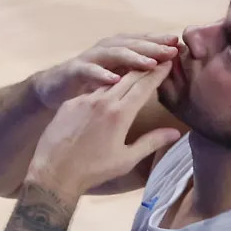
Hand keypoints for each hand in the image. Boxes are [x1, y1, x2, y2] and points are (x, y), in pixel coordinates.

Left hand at [27, 63, 181, 195]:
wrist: (54, 173)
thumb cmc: (93, 170)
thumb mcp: (126, 159)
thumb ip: (151, 142)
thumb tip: (176, 132)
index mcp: (120, 114)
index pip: (144, 85)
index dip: (158, 72)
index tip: (169, 62)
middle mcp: (103, 100)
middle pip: (129, 76)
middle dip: (145, 66)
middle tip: (158, 57)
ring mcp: (84, 100)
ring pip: (109, 81)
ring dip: (125, 73)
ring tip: (136, 68)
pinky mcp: (69, 103)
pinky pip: (91, 90)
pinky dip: (104, 86)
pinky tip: (108, 86)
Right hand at [31, 34, 178, 109]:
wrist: (53, 90)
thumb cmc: (90, 88)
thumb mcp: (117, 82)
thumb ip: (136, 77)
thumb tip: (165, 72)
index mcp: (118, 53)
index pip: (143, 44)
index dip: (160, 43)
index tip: (179, 47)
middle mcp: (105, 51)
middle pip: (132, 45)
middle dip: (152, 46)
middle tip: (171, 51)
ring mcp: (89, 60)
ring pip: (113, 53)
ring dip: (131, 57)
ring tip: (149, 63)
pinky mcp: (73, 71)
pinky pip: (88, 71)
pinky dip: (101, 74)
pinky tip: (114, 79)